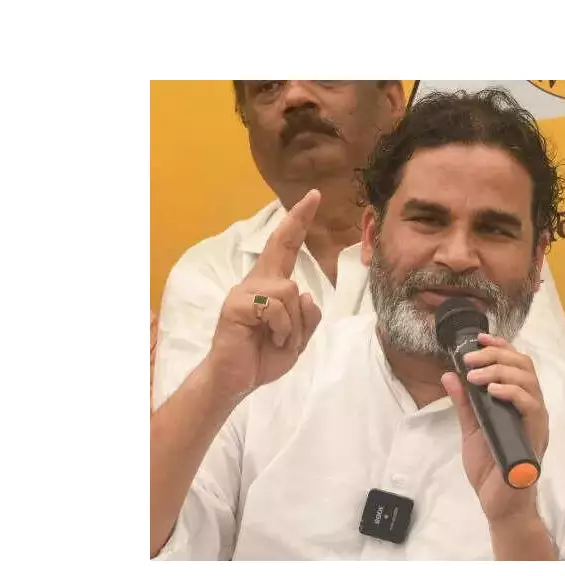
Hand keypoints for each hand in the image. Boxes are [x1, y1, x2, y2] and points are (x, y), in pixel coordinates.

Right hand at [205, 189, 322, 398]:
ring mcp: (244, 291)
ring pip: (290, 291)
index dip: (298, 223)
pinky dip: (282, 330)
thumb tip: (306, 294)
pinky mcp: (237, 305)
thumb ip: (307, 318)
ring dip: (294, 324)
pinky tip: (270, 340)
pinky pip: (275, 308)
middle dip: (298, 220)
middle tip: (316, 194)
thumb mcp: (297, 339)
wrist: (237, 380)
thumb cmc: (263, 356)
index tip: (313, 198)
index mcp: (271, 286)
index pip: (287, 248)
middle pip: (281, 246)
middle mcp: (257, 282)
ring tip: (280, 340)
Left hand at [441, 333, 548, 525]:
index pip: (516, 364)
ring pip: (529, 381)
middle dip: (496, 356)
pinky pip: (531, 406)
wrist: (499, 504)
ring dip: (500, 371)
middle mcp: (531, 408)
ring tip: (476, 376)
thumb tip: (449, 375)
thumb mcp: (471, 429)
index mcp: (518, 403)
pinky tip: (493, 391)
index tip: (480, 339)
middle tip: (471, 360)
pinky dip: (512, 393)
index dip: (501, 347)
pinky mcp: (534, 436)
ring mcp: (535, 421)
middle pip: (524, 366)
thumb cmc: (490, 468)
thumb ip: (464, 403)